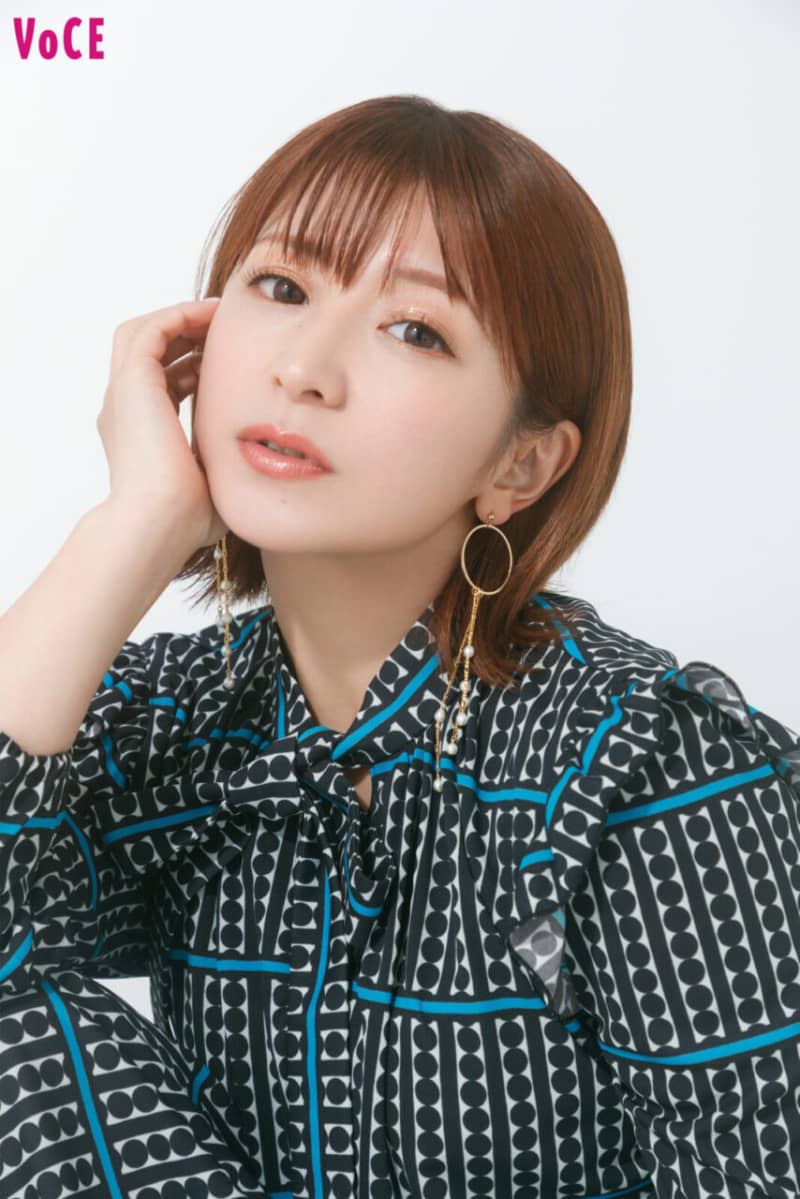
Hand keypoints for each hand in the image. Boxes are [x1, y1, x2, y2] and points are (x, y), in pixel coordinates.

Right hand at [96, 299, 227, 551]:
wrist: (159, 524)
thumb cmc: (188, 520)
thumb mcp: (213, 484)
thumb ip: (227, 467)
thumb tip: (263, 468)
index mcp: (139, 433)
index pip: (163, 382)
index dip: (194, 364)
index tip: (232, 361)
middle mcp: (125, 410)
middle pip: (146, 350)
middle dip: (183, 334)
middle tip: (223, 328)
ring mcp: (124, 395)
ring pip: (143, 332)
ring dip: (181, 319)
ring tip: (220, 315)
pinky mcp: (133, 383)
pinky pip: (153, 329)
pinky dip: (182, 316)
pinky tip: (216, 317)